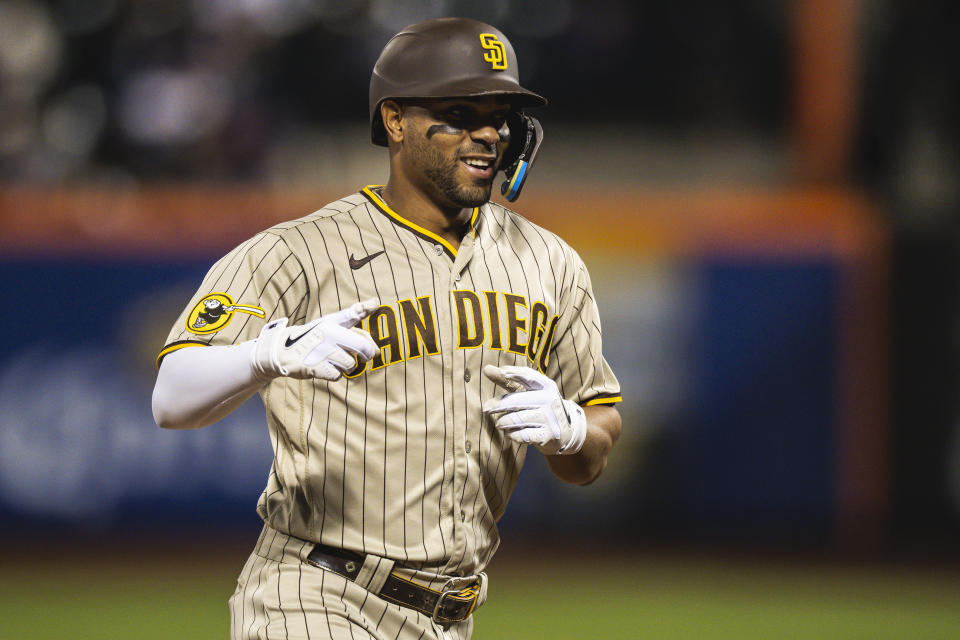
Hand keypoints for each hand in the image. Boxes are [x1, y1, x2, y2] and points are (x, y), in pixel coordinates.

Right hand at [251, 299, 378, 380]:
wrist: (282, 351)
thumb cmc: (313, 337)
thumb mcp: (329, 323)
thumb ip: (353, 320)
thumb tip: (377, 318)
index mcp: (332, 322)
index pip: (353, 313)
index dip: (365, 308)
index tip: (375, 303)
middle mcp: (329, 334)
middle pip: (362, 347)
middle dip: (366, 354)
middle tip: (363, 357)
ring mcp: (323, 350)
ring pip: (350, 364)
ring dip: (346, 366)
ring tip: (335, 360)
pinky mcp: (317, 366)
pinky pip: (338, 375)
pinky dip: (334, 374)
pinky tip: (325, 367)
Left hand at [482, 365, 586, 454]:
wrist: (565, 431)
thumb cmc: (540, 407)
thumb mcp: (528, 392)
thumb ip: (508, 380)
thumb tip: (486, 368)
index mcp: (546, 386)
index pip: (528, 375)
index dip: (513, 373)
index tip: (499, 372)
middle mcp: (549, 400)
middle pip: (516, 401)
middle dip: (498, 405)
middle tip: (486, 408)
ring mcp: (550, 418)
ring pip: (516, 419)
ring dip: (503, 422)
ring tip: (500, 423)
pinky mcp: (547, 435)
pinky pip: (521, 435)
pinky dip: (511, 434)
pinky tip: (511, 433)